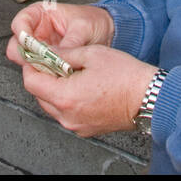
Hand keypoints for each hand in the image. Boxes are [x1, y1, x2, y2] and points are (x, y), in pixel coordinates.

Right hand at [6, 2, 114, 63]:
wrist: (109, 32)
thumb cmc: (95, 21)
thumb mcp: (84, 27)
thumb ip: (71, 42)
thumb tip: (59, 57)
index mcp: (42, 14)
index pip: (20, 22)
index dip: (22, 33)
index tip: (28, 43)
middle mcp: (38, 31)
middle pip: (18, 44)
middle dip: (26, 54)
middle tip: (38, 61)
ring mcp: (42, 48)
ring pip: (26, 60)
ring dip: (35, 66)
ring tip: (49, 68)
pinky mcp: (48, 62)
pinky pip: (40, 70)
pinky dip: (45, 73)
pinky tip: (56, 74)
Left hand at [20, 44, 158, 136]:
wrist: (149, 97)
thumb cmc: (126, 77)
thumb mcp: (92, 54)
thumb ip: (63, 53)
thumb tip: (47, 52)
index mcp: (66, 97)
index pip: (31, 82)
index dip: (31, 65)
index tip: (34, 55)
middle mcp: (68, 116)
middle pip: (40, 95)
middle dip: (43, 76)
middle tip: (52, 60)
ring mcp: (77, 125)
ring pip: (52, 105)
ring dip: (55, 88)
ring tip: (71, 72)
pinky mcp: (86, 129)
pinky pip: (67, 113)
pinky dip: (67, 99)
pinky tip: (80, 86)